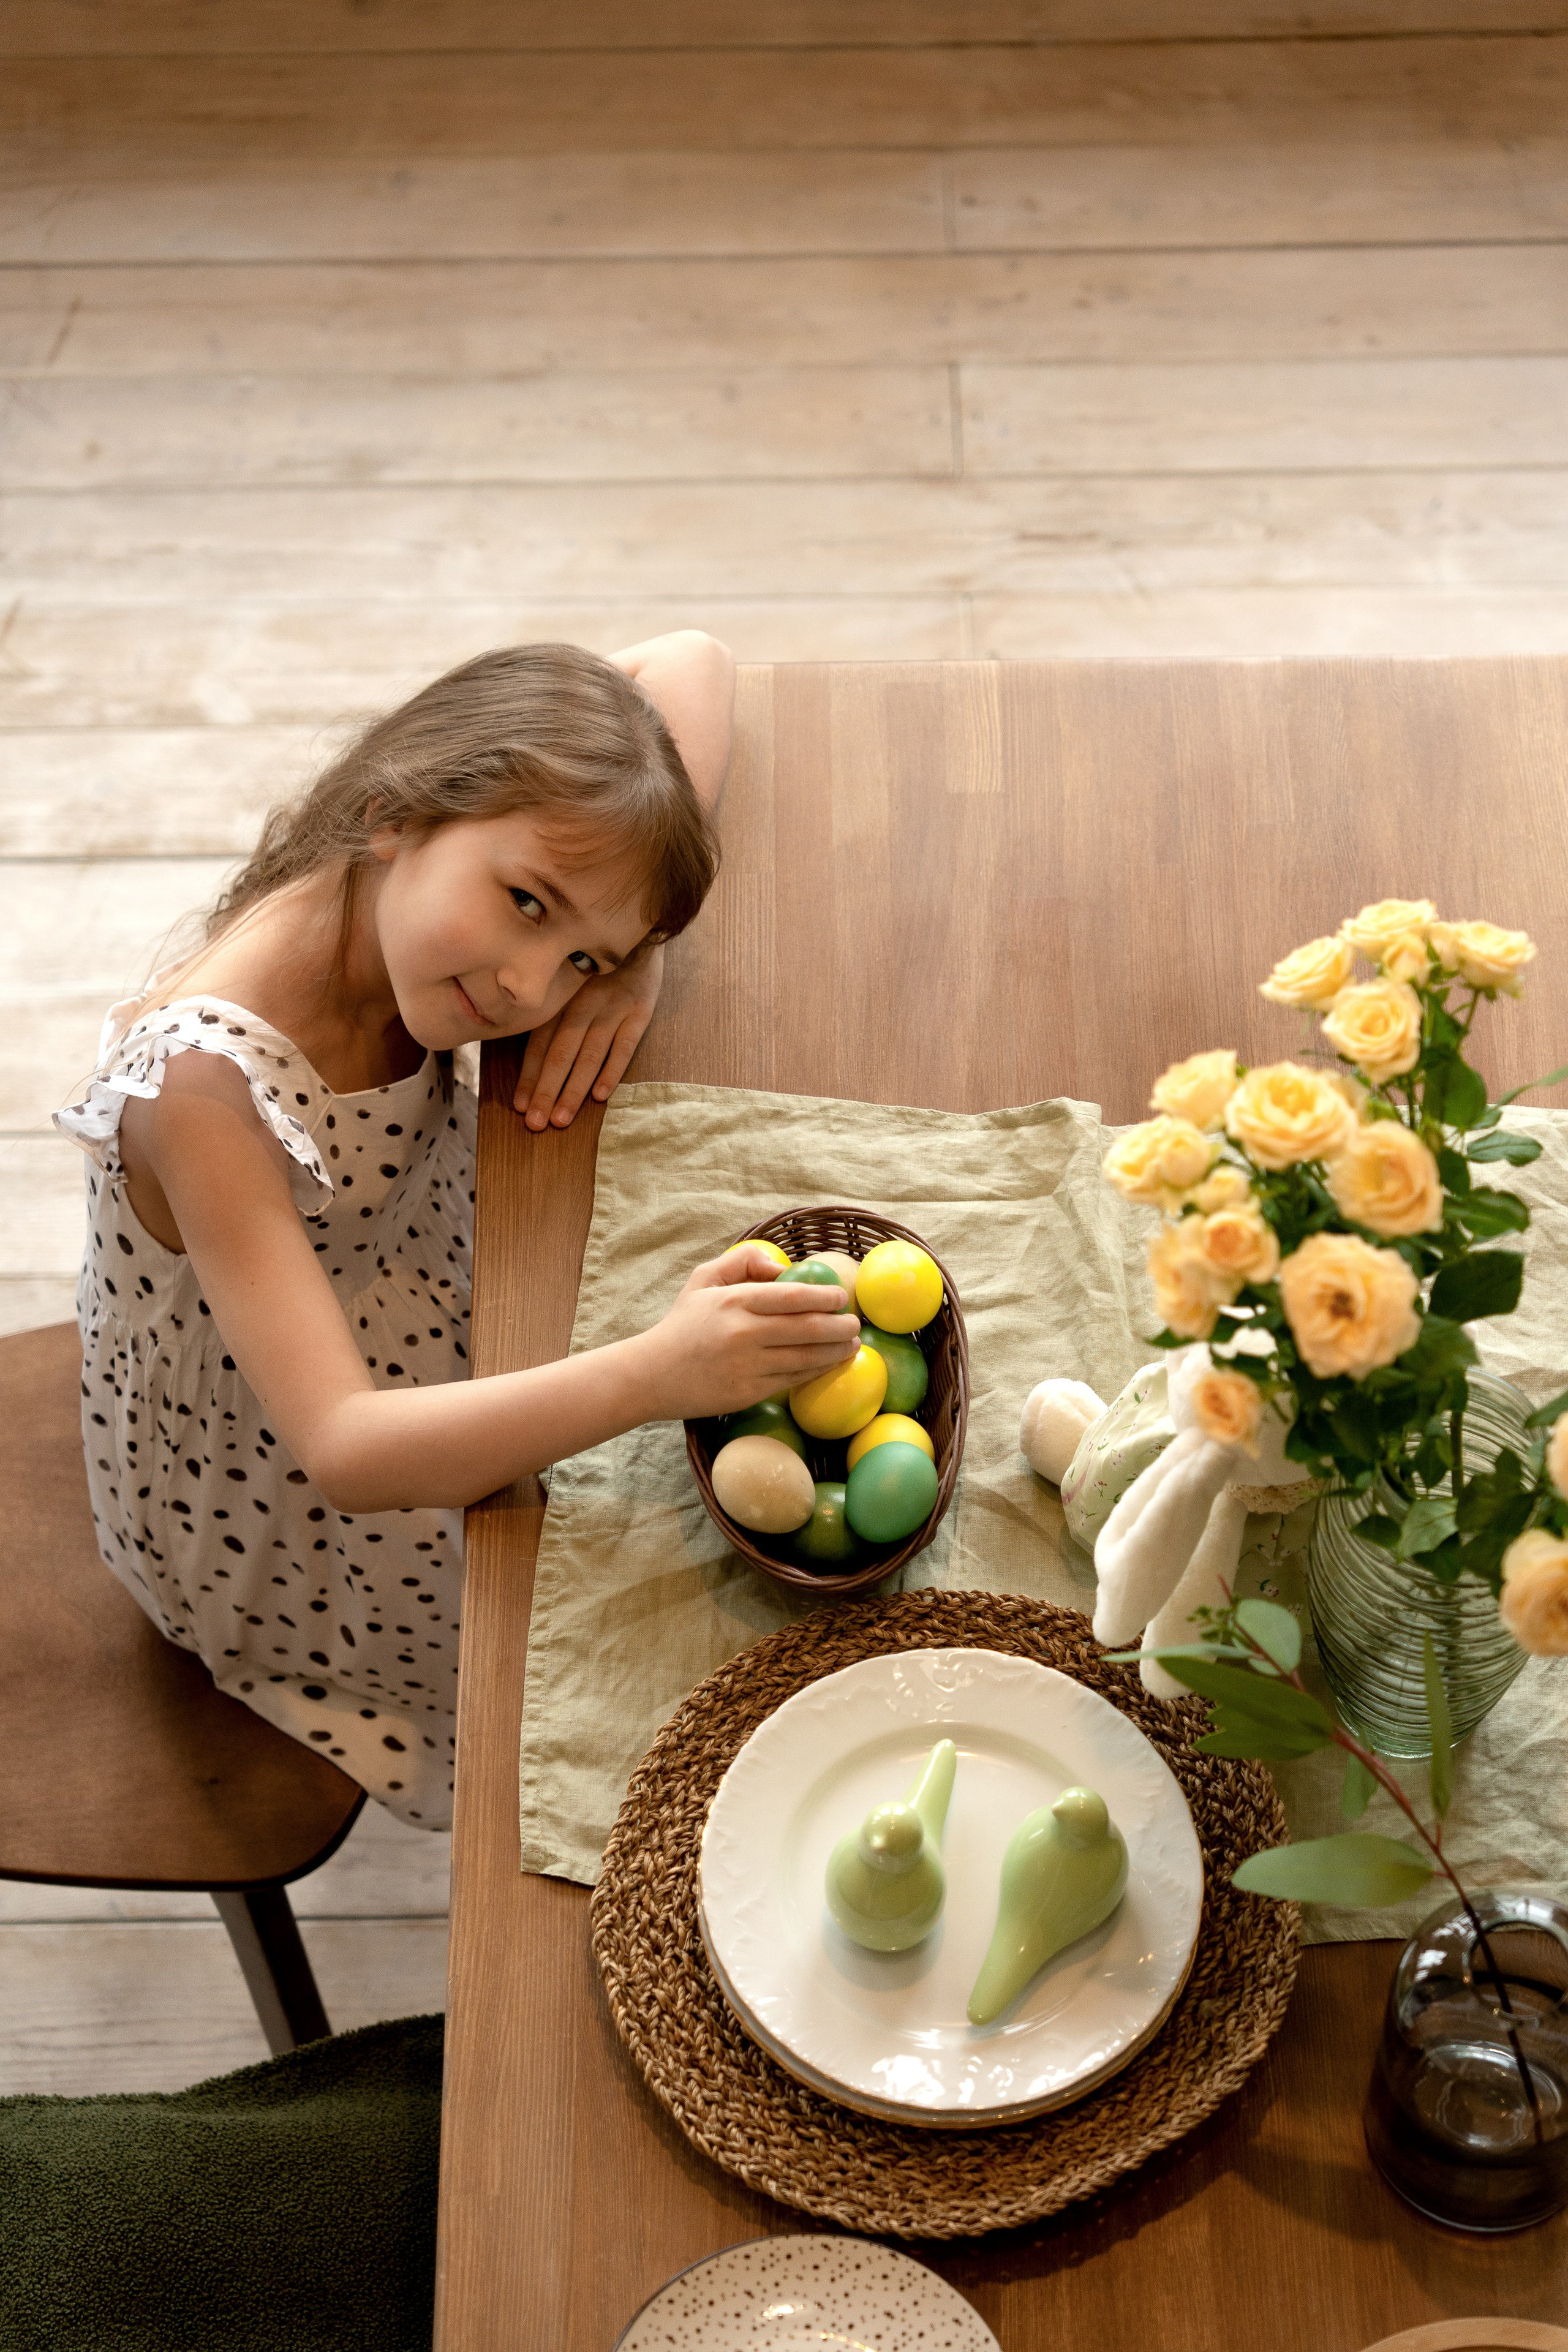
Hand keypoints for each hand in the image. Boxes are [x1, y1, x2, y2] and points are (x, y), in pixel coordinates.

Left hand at [513, 945, 664, 1130]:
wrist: (639, 928)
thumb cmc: (594, 960)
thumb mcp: (566, 973)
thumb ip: (550, 1004)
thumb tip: (524, 1047)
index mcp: (560, 996)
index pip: (540, 1042)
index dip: (530, 1075)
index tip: (520, 1105)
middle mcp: (583, 1002)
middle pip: (561, 1053)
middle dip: (547, 1090)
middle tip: (536, 1123)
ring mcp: (612, 1006)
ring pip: (590, 1054)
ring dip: (574, 1089)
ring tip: (562, 1118)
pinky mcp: (641, 1009)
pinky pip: (625, 1045)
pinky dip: (612, 1070)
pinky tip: (600, 1096)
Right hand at [636, 1245, 860, 1421]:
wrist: (651, 1375)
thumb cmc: (682, 1324)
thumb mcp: (703, 1280)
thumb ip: (741, 1262)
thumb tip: (783, 1266)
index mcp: (735, 1301)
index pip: (792, 1296)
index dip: (825, 1297)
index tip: (842, 1297)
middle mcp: (744, 1333)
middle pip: (807, 1328)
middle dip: (839, 1325)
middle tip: (855, 1323)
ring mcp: (748, 1366)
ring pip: (805, 1357)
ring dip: (836, 1351)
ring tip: (852, 1344)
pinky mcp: (748, 1393)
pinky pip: (792, 1380)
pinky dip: (816, 1371)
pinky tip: (830, 1363)